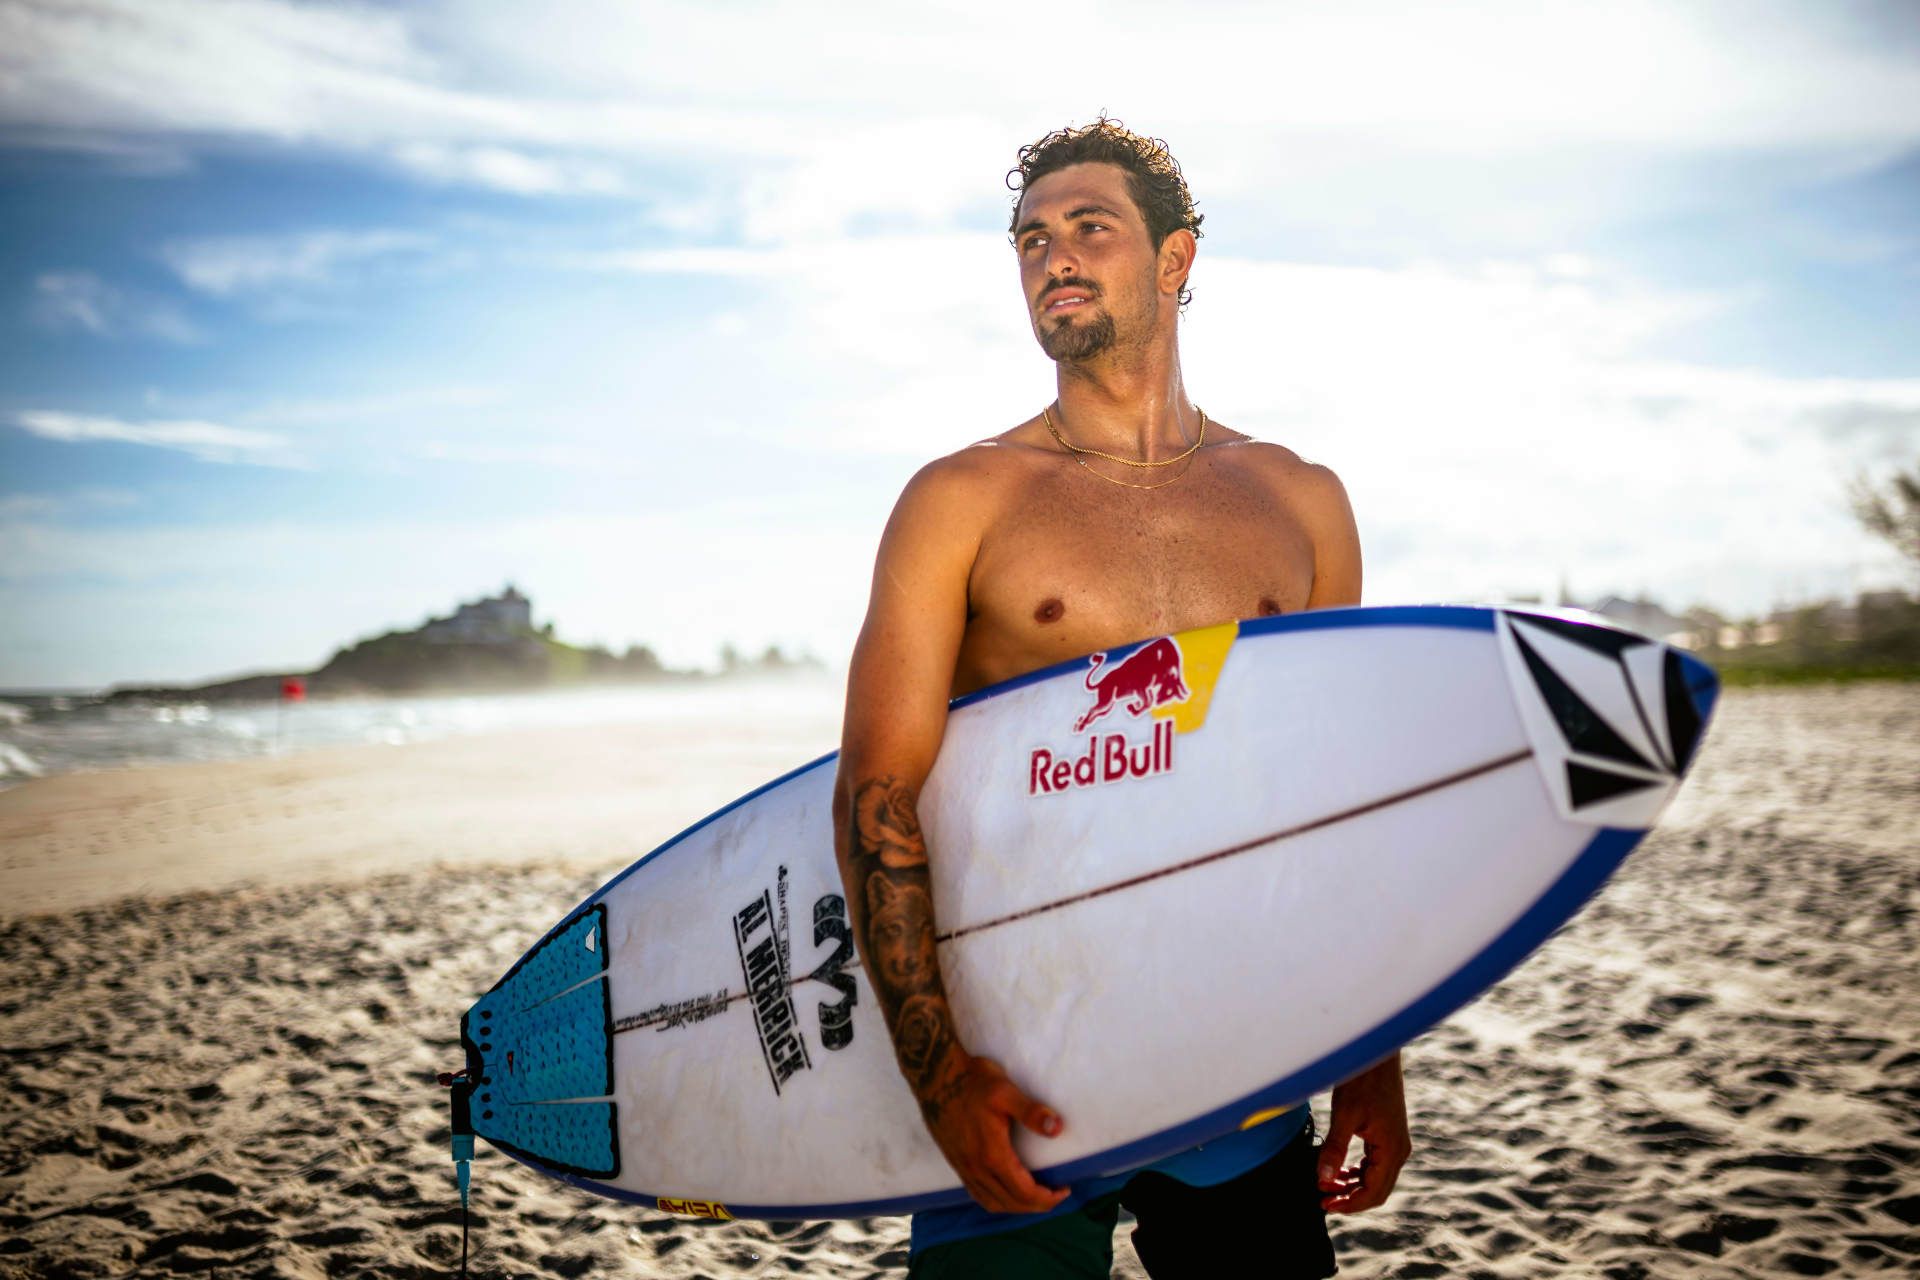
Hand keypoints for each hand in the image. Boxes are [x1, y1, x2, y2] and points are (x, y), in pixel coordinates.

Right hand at [919, 1051, 1069, 1213]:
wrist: (936, 1077)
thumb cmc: (973, 1082)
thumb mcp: (1006, 1091)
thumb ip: (1031, 1112)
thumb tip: (1058, 1129)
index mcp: (991, 1155)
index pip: (1024, 1192)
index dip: (1047, 1198)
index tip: (1064, 1190)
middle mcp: (976, 1168)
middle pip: (1010, 1202)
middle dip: (1037, 1205)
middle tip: (1056, 1196)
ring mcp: (963, 1168)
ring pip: (992, 1203)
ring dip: (1017, 1206)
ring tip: (1035, 1197)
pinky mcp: (956, 1163)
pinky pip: (978, 1194)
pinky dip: (997, 1201)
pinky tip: (1005, 1192)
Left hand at [1317, 1050, 1409, 1212]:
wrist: (1376, 1054)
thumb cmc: (1362, 1080)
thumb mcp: (1345, 1115)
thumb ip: (1334, 1149)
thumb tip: (1321, 1180)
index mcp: (1392, 1150)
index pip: (1373, 1193)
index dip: (1349, 1204)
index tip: (1325, 1205)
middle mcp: (1398, 1150)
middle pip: (1376, 1190)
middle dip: (1349, 1198)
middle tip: (1322, 1199)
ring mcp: (1395, 1143)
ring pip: (1375, 1178)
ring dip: (1352, 1185)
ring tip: (1325, 1185)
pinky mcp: (1388, 1135)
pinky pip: (1374, 1164)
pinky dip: (1356, 1172)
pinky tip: (1337, 1170)